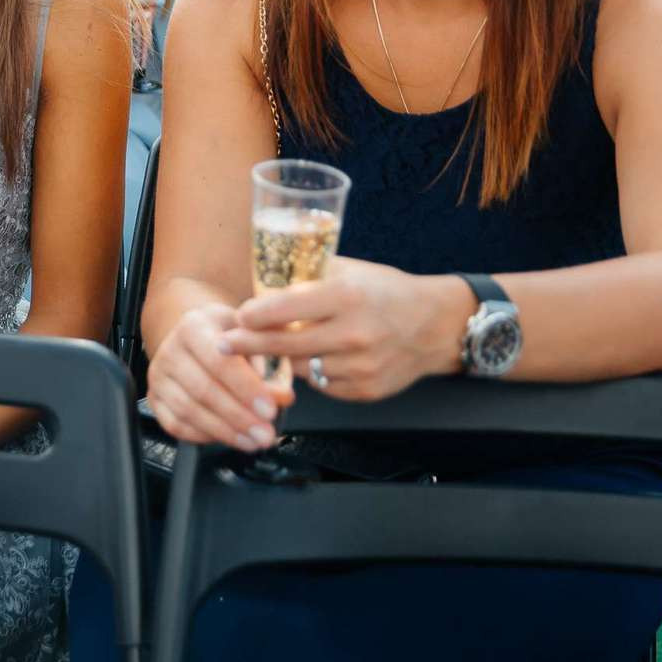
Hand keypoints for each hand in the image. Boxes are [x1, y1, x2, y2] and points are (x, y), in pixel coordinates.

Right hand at [146, 303, 287, 451]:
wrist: (198, 334)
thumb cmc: (229, 335)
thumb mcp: (251, 333)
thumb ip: (269, 361)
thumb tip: (282, 396)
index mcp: (193, 326)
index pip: (219, 361)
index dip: (246, 388)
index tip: (270, 409)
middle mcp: (170, 350)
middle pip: (203, 390)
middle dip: (239, 417)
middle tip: (266, 434)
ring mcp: (158, 376)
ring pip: (188, 411)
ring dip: (225, 431)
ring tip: (253, 441)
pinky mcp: (154, 399)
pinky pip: (176, 426)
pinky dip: (204, 436)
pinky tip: (229, 438)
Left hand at [218, 260, 468, 401]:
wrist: (436, 326)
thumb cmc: (389, 292)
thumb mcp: (352, 271)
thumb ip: (311, 275)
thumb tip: (266, 280)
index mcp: (347, 296)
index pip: (286, 307)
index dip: (255, 315)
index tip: (237, 316)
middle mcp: (353, 333)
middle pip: (286, 344)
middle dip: (250, 345)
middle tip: (225, 344)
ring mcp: (360, 366)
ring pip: (301, 368)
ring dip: (285, 358)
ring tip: (274, 346)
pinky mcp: (364, 391)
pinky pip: (322, 385)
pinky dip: (314, 372)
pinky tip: (316, 357)